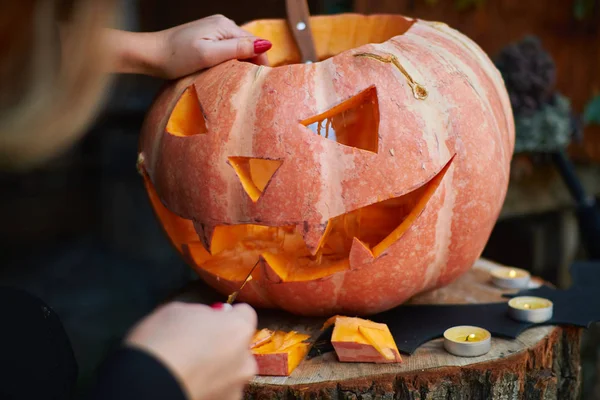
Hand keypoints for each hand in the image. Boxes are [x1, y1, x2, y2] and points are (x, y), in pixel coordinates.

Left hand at [104, 15, 271, 78]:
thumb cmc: (176, 57)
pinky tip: (226, 74)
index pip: (255, 43)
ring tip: (240, 83)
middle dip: (252, 63)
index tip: (261, 83)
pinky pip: (226, 50)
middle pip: (248, 45)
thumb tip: (265, 44)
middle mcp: (222, 24)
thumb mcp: (208, 55)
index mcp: (225, 26)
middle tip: (251, 87)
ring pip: (238, 49)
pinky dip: (230, 62)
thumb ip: (236, 49)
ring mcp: (213, 30)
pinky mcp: (205, 38)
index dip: (261, 62)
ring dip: (241, 64)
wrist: (149, 54)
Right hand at [125, 301, 257, 399]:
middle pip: (239, 346)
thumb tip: (205, 319)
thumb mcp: (177, 310)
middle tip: (194, 347)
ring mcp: (235, 388)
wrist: (145, 386)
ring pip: (230, 372)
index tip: (211, 319)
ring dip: (215, 370)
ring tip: (186, 370)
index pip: (244, 314)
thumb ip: (200, 314)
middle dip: (222, 345)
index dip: (226, 315)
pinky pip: (219, 392)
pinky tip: (186, 384)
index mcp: (237, 329)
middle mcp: (244, 360)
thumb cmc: (159, 344)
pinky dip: (207, 389)